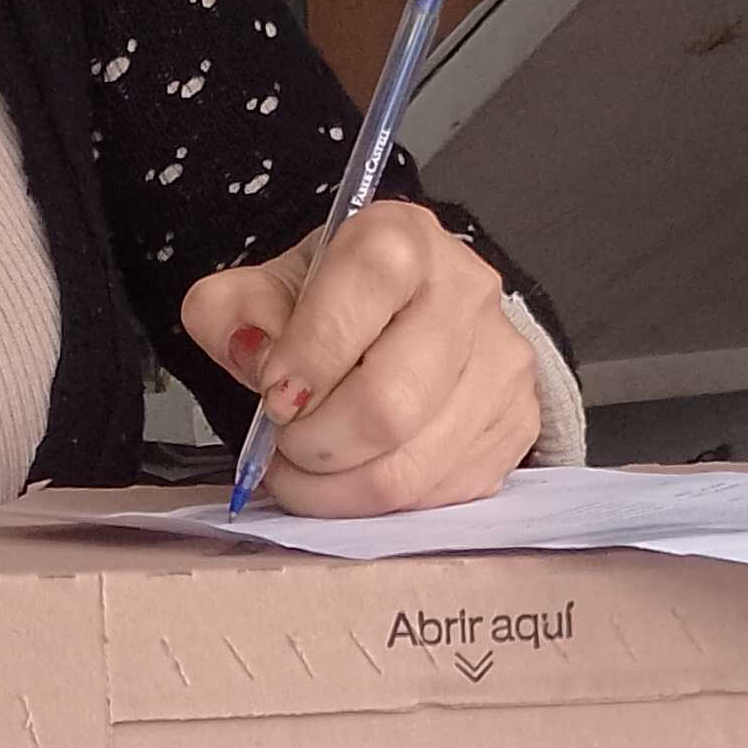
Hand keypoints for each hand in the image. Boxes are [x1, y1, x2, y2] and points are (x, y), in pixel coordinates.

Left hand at [181, 201, 542, 514]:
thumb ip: (231, 313)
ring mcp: (501, 364)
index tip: (274, 392)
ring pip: (406, 470)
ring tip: (308, 470)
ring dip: (335, 490)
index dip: (309, 353)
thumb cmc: (340, 307)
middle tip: (286, 442)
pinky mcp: (515, 426)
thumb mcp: (267, 290)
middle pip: (387, 405)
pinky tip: (353, 478)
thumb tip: (250, 354)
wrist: (414, 319)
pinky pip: (434, 498)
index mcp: (402, 240)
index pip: (367, 284)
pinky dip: (375, 507)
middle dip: (313, 445)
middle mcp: (466, 293)